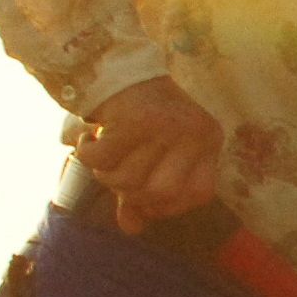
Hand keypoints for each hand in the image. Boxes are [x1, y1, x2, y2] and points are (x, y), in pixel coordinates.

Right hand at [72, 77, 224, 230]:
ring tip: (101, 153)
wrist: (116, 66)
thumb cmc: (139, 118)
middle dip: (131, 193)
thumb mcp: (151, 155)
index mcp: (209, 141)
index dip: (170, 205)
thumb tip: (132, 230)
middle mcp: (194, 133)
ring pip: (128, 179)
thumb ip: (142, 194)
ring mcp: (168, 125)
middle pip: (160, 193)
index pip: (199, 195)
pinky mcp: (136, 118)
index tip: (146, 198)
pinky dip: (88, 154)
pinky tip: (88, 138)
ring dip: (104, 174)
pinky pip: (103, 160)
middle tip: (115, 174)